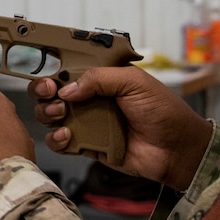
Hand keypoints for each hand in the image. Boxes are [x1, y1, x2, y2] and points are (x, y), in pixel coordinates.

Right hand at [31, 67, 210, 192]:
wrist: (176, 149)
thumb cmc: (163, 111)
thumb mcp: (134, 82)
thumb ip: (100, 78)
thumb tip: (68, 89)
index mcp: (101, 79)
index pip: (68, 70)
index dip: (53, 71)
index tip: (50, 76)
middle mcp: (90, 99)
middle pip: (52, 93)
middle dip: (43, 92)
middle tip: (51, 94)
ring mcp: (87, 123)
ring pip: (51, 116)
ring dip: (48, 114)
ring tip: (62, 115)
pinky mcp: (87, 147)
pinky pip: (61, 143)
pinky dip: (56, 140)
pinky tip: (67, 136)